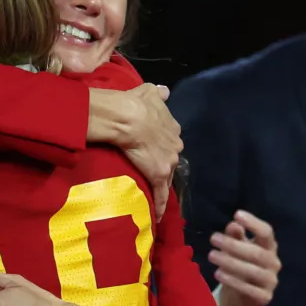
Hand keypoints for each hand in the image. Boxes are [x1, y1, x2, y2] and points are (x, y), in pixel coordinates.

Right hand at [87, 84, 181, 220]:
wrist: (129, 117)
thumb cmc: (135, 104)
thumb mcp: (149, 92)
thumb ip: (158, 93)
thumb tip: (164, 91)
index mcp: (173, 128)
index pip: (170, 140)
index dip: (163, 144)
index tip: (155, 148)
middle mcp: (175, 145)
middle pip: (171, 158)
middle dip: (164, 163)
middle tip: (151, 168)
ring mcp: (169, 162)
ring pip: (167, 176)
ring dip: (161, 183)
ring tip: (153, 191)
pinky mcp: (159, 175)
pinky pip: (161, 193)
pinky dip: (159, 204)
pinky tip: (157, 215)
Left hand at [208, 210, 280, 305]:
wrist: (239, 301)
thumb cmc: (238, 268)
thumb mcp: (235, 250)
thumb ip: (235, 237)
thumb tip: (234, 224)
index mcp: (268, 247)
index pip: (266, 232)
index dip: (254, 223)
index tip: (237, 214)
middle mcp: (273, 263)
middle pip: (256, 252)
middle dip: (233, 245)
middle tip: (213, 238)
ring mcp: (271, 281)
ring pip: (253, 270)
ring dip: (230, 262)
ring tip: (211, 256)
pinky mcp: (265, 297)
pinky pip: (250, 289)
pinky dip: (233, 281)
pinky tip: (218, 274)